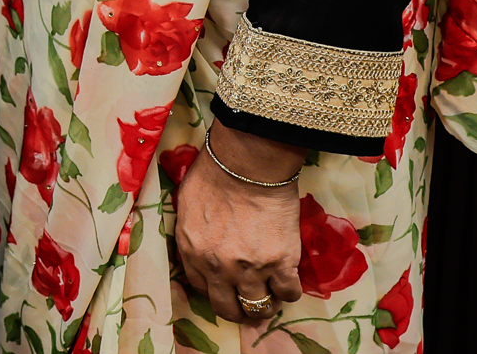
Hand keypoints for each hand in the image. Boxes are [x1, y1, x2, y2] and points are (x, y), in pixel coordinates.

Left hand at [174, 123, 306, 325]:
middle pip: (227, 307)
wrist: (246, 165)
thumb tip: (202, 246)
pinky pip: (288, 293)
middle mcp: (218, 267)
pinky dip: (289, 292)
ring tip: (272, 298)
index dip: (215, 291)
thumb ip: (193, 234)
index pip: (200, 288)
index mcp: (192, 251)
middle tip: (249, 305)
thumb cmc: (213, 176)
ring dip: (266, 306)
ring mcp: (250, 268)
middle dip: (238, 311)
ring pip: (259, 307)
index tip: (224, 289)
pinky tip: (288, 282)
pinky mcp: (281, 263)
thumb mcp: (187, 207)